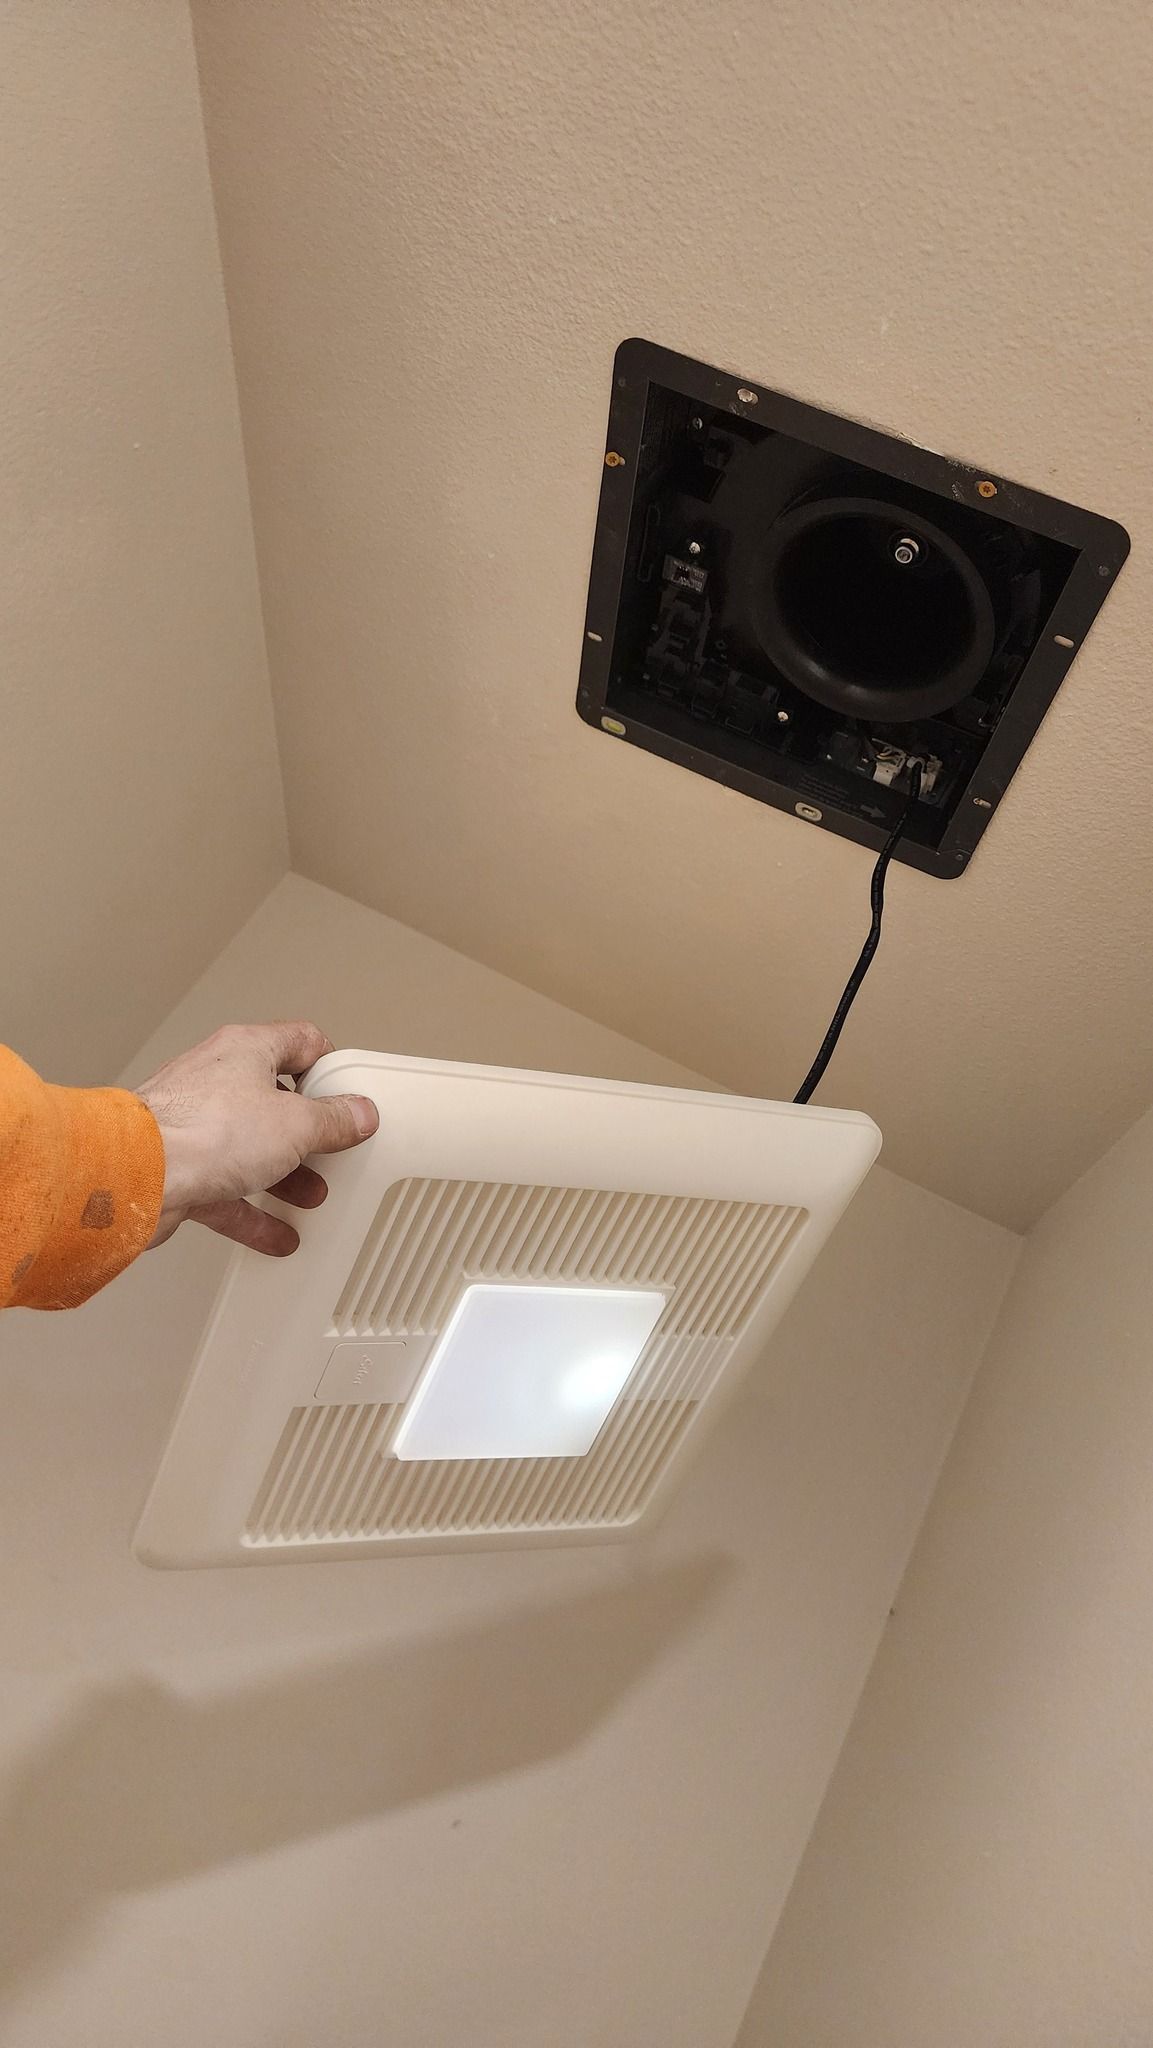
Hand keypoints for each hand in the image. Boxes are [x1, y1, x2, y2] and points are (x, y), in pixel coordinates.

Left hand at [135, 1022, 378, 1255]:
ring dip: (283, 1175)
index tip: (346, 1092)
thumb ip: (332, 1120)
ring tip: (309, 1195)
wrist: (137, 1175)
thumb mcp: (295, 1124)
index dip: (328, 1065)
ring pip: (248, 1148)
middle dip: (306, 1133)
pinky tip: (276, 1234)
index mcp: (245, 1051)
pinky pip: (225, 1191)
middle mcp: (215, 1081)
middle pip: (273, 1101)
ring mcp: (194, 1125)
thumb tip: (358, 1114)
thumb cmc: (202, 1130)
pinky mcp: (180, 1167)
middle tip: (329, 1149)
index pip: (298, 1041)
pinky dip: (253, 1214)